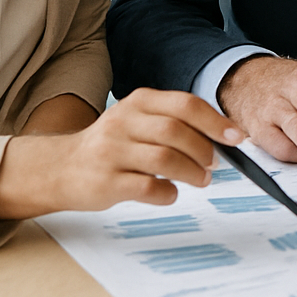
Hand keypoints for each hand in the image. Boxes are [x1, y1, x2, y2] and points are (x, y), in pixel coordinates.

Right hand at [0, 87, 244, 219]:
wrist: (60, 168)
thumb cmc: (111, 145)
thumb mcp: (138, 120)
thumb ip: (173, 122)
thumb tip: (221, 136)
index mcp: (138, 102)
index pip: (185, 105)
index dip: (215, 121)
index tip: (236, 137)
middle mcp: (124, 122)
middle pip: (177, 131)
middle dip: (204, 149)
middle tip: (214, 164)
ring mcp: (112, 151)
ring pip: (165, 159)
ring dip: (192, 172)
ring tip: (201, 180)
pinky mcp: (106, 181)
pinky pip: (147, 187)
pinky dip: (168, 193)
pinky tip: (171, 193)